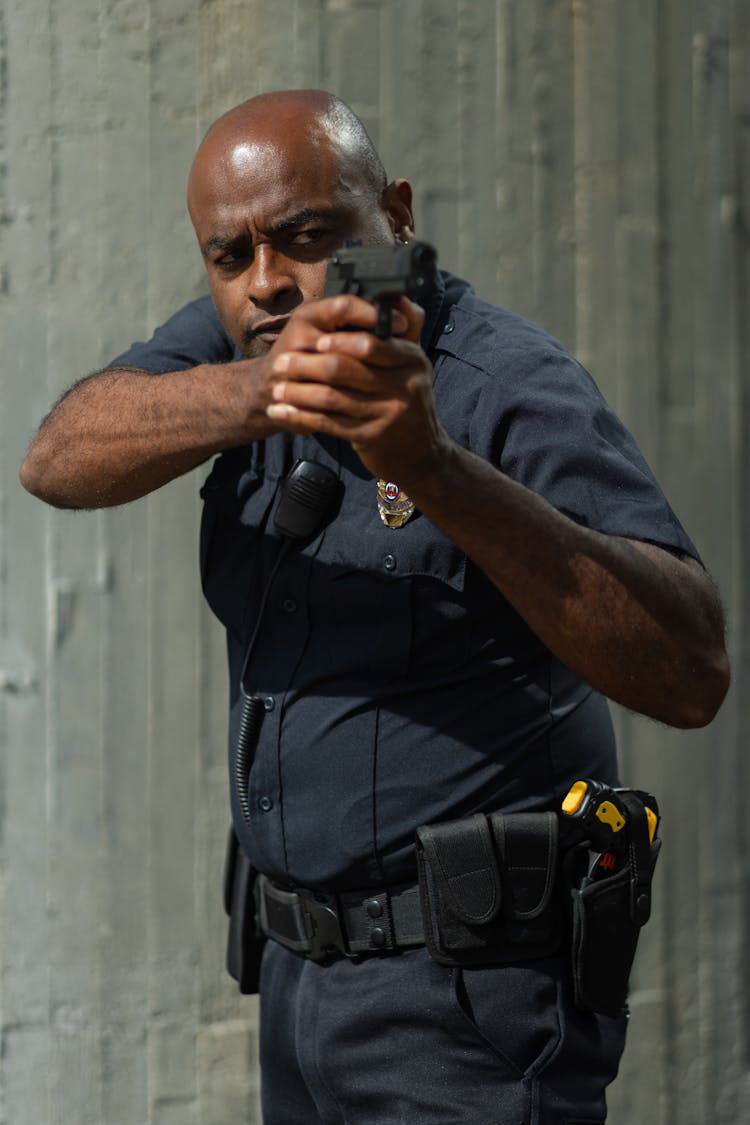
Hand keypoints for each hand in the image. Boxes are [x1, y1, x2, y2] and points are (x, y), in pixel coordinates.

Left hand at [264, 294, 450, 484]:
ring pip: (332, 397)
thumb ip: (406, 331)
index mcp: (413, 360)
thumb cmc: (409, 404)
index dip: (339, 339)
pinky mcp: (373, 437)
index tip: (314, 340)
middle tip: (282, 363)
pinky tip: (284, 412)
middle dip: (307, 365)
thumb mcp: (414, 367)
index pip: (371, 342)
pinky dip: (302, 417)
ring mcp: (389, 414)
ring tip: (277, 390)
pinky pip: (329, 423)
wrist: (422, 456)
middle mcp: (405, 386)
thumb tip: (397, 295)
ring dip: (298, 393)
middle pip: (345, 368)